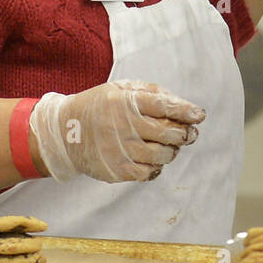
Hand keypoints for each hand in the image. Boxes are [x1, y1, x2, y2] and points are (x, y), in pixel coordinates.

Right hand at [28, 79, 204, 182]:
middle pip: (168, 133)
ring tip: (170, 147)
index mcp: (125, 102)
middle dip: (185, 134)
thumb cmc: (99, 107)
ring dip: (172, 151)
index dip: (185, 111)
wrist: (63, 132)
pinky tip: (153, 160)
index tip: (199, 115)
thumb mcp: (119, 88)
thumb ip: (150, 91)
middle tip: (190, 133)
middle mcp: (122, 126)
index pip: (163, 106)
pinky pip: (148, 173)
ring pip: (161, 155)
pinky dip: (156, 167)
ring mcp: (119, 150)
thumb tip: (180, 103)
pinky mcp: (115, 169)